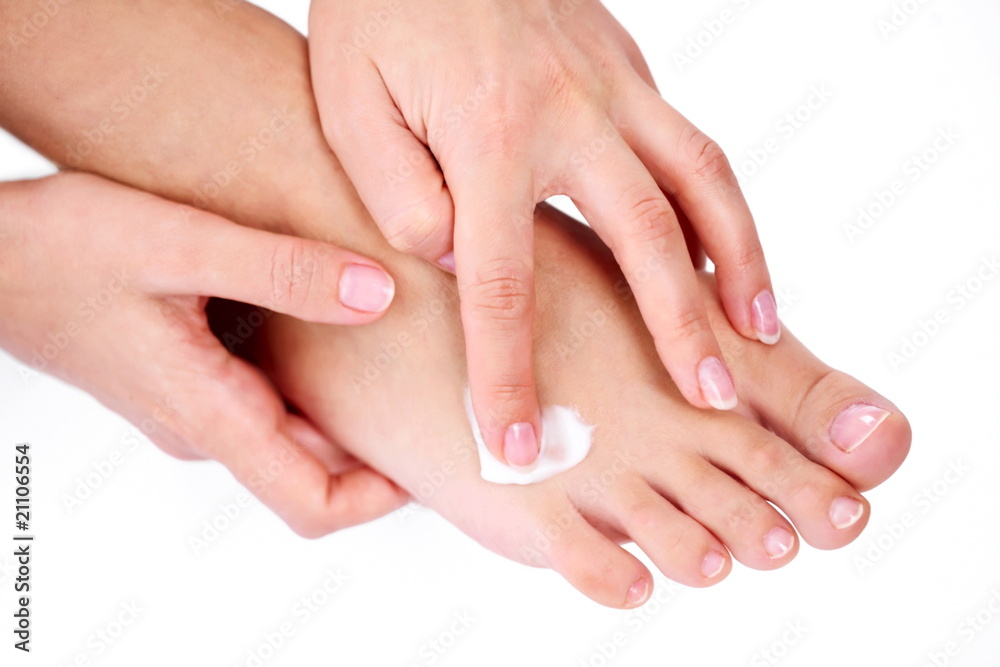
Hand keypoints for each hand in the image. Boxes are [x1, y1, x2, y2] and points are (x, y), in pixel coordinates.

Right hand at [0, 173, 408, 536]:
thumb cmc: (61, 248)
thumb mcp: (179, 243)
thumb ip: (282, 271)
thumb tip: (376, 295)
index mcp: (209, 414)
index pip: (310, 502)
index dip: (381, 498)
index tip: (432, 458)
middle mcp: (205, 427)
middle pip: (312, 472)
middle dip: (379, 448)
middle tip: (434, 394)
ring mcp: (195, 409)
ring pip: (290, 436)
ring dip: (347, 413)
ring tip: (400, 357)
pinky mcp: (188, 381)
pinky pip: (265, 404)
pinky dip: (310, 385)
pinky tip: (336, 329)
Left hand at [309, 0, 777, 465]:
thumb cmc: (375, 9)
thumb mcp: (349, 103)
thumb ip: (399, 195)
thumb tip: (462, 262)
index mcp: (487, 134)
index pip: (502, 286)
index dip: (510, 376)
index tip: (522, 445)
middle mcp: (570, 110)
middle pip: (647, 237)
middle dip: (683, 328)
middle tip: (712, 398)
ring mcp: (611, 80)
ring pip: (702, 176)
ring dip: (740, 258)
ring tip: (761, 328)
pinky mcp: (626, 60)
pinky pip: (686, 139)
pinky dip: (715, 202)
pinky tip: (719, 248)